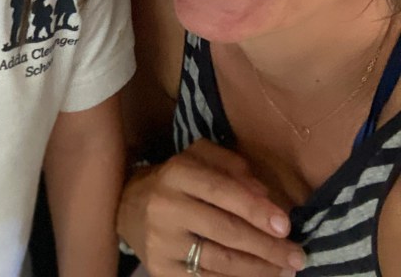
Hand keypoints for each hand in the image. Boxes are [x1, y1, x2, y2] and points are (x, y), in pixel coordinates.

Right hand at [117, 140, 307, 275]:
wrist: (127, 206)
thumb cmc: (175, 180)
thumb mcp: (198, 158)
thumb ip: (231, 166)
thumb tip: (264, 194)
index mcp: (177, 173)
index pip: (221, 191)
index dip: (255, 209)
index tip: (286, 225)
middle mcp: (165, 207)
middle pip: (225, 232)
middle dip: (267, 247)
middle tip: (297, 256)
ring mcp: (161, 243)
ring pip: (219, 262)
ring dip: (259, 270)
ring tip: (285, 270)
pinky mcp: (160, 270)